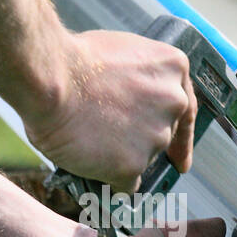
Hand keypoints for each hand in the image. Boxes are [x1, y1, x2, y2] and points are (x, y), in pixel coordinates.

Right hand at [25, 30, 196, 190]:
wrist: (49, 80)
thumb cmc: (72, 61)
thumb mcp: (121, 53)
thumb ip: (138, 79)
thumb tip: (130, 102)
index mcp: (173, 69)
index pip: (187, 109)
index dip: (181, 137)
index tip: (179, 160)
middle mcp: (173, 103)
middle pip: (162, 135)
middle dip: (140, 141)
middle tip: (110, 139)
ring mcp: (156, 137)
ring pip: (142, 160)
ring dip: (121, 157)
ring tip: (88, 140)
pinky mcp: (133, 166)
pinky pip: (125, 183)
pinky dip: (109, 179)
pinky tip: (90, 164)